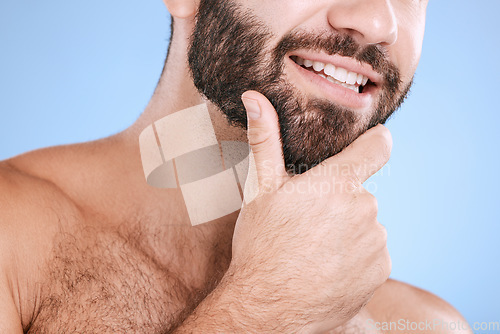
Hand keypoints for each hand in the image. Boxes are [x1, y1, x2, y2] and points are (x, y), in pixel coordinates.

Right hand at [227, 91, 391, 332]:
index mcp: (336, 183)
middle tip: (309, 223)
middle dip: (340, 202)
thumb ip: (264, 141)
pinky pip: (373, 253)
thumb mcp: (260, 190)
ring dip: (348, 231)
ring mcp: (375, 241)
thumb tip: (254, 97)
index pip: (377, 148)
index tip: (376, 140)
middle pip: (360, 194)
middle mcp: (364, 208)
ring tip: (315, 249)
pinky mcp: (380, 270)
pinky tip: (328, 268)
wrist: (268, 306)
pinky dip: (356, 257)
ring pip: (366, 224)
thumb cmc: (261, 245)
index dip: (377, 141)